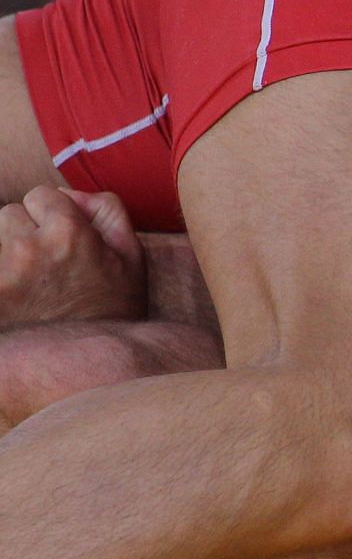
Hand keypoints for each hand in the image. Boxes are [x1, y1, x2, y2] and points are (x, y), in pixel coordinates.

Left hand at [0, 186, 146, 322]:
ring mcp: (3, 272)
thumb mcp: (132, 257)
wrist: (91, 365)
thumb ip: (106, 209)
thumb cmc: (113, 309)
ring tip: (32, 280)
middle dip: (26, 231)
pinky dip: (5, 275)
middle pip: (10, 214)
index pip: (41, 194)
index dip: (54, 214)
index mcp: (69, 233)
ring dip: (9, 251)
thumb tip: (68, 193)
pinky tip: (21, 295)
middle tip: (48, 263)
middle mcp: (29, 248)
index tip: (64, 238)